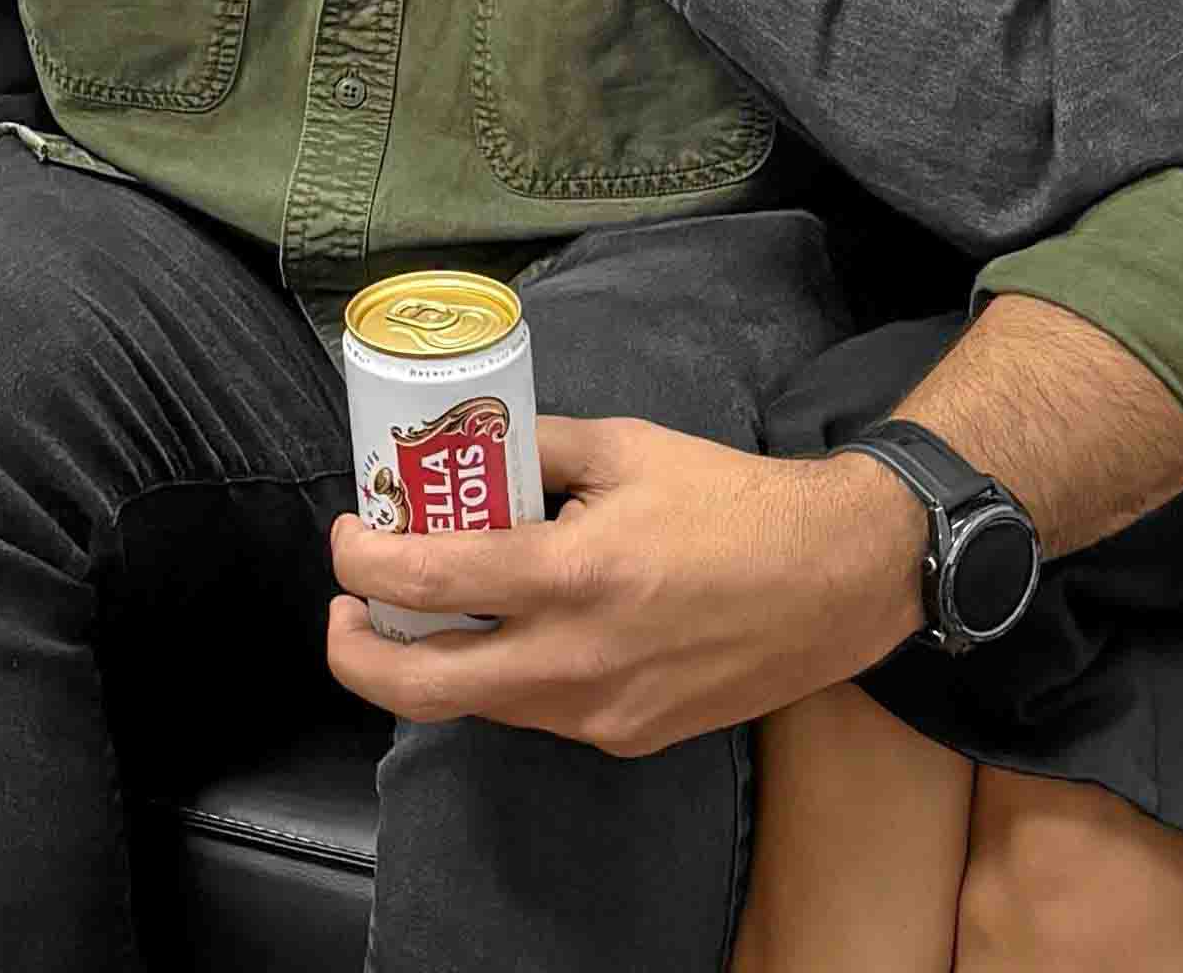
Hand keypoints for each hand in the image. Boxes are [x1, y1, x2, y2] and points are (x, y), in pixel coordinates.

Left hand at [322, 415, 925, 757]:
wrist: (837, 580)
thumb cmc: (732, 502)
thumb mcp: (623, 446)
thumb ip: (532, 450)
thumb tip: (457, 450)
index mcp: (573, 576)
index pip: (423, 583)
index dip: (360, 558)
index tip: (351, 534)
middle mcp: (577, 661)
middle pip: (419, 688)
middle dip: (354, 651)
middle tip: (345, 609)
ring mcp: (602, 712)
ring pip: (476, 704)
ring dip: (432, 661)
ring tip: (430, 607)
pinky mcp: (627, 736)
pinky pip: (535, 712)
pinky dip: (504, 673)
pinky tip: (518, 627)